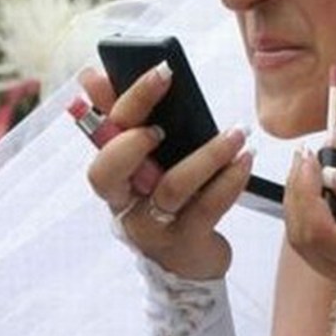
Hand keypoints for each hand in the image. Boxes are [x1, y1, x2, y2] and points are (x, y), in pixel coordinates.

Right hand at [80, 65, 252, 280]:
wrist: (188, 262)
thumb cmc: (166, 200)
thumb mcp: (145, 161)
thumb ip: (122, 116)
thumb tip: (91, 75)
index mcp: (112, 175)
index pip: (101, 137)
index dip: (118, 104)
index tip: (154, 74)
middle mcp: (123, 202)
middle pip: (112, 169)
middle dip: (136, 138)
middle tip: (167, 119)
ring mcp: (151, 226)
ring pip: (172, 186)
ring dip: (208, 154)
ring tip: (237, 133)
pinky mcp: (184, 243)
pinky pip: (207, 207)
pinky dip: (230, 180)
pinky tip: (245, 159)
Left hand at [284, 148, 335, 308]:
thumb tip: (334, 177)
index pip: (322, 233)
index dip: (306, 193)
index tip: (310, 159)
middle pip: (305, 242)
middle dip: (296, 196)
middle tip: (304, 156)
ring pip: (308, 248)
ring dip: (301, 206)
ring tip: (310, 169)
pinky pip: (321, 250)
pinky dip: (314, 218)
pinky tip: (323, 191)